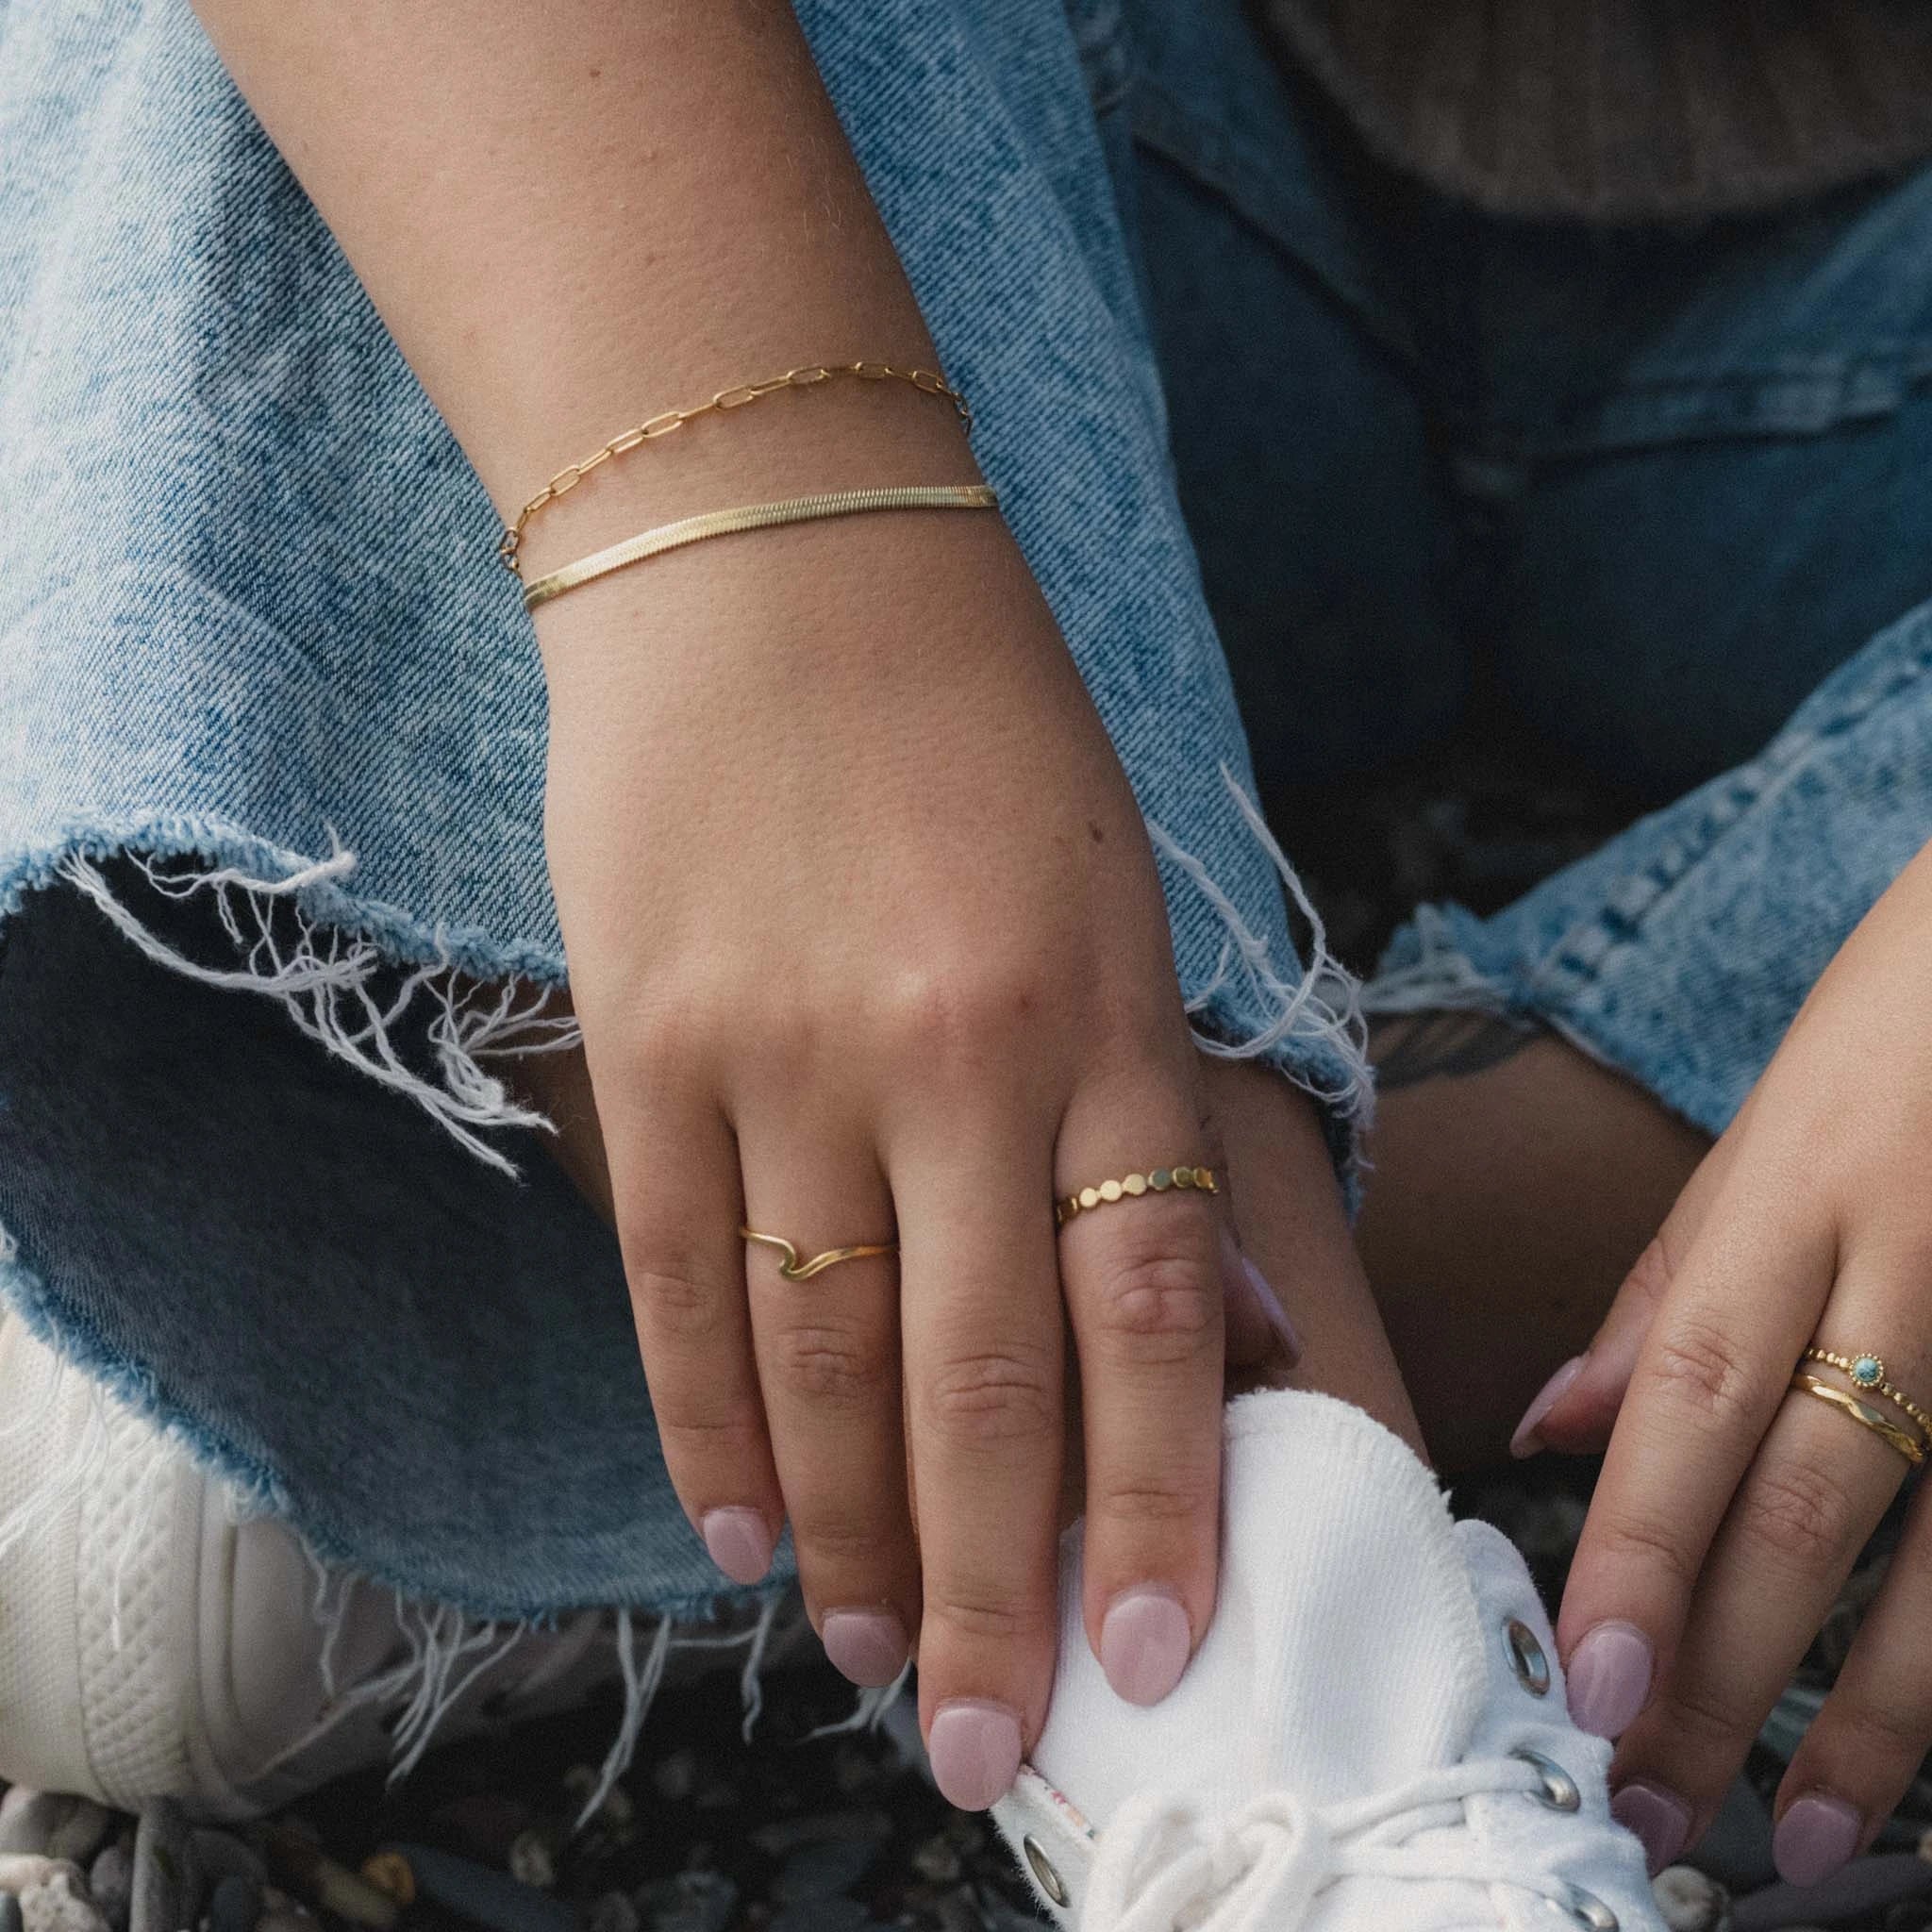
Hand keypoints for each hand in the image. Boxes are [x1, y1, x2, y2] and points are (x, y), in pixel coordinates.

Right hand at [533, 497, 1305, 1809]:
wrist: (778, 553)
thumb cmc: (976, 731)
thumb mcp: (1117, 899)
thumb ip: (1151, 1119)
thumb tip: (1231, 1333)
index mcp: (1104, 1018)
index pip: (1150, 1320)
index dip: (1153, 1507)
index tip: (1147, 1651)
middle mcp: (957, 1060)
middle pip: (983, 1387)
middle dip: (992, 1591)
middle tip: (988, 1745)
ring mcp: (789, 1054)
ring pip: (822, 1364)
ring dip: (849, 1535)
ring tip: (865, 1659)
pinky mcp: (651, 1040)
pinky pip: (675, 1281)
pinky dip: (708, 1427)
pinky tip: (739, 1533)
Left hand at [1522, 838, 1931, 1881]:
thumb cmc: (1902, 1030)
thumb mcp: (1769, 1125)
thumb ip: (1667, 1288)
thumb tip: (1548, 1427)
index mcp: (1797, 1199)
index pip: (1696, 1393)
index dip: (1643, 1547)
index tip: (1591, 1682)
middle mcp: (1913, 1273)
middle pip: (1809, 1500)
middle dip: (1729, 1672)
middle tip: (1652, 1806)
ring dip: (1873, 1717)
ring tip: (1799, 1838)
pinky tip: (1931, 1753)